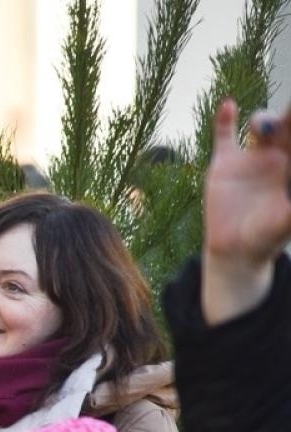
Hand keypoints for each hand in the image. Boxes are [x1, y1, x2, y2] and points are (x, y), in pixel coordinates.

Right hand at [201, 98, 290, 323]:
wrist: (236, 250)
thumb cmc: (268, 237)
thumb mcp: (286, 220)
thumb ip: (289, 207)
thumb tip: (290, 199)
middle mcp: (276, 157)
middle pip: (286, 125)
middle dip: (289, 116)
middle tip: (290, 114)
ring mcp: (250, 158)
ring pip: (260, 125)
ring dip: (263, 119)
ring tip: (263, 129)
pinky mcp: (224, 164)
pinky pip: (225, 136)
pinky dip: (224, 120)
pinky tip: (228, 105)